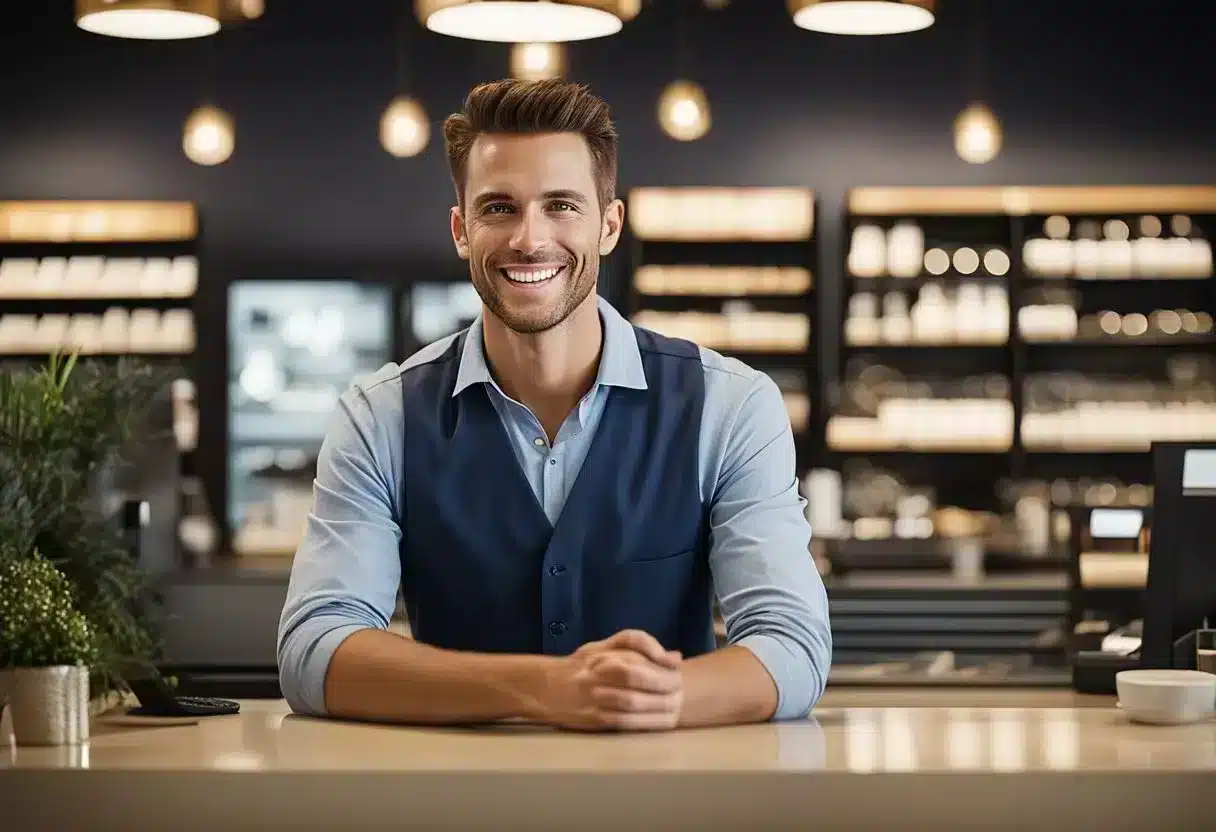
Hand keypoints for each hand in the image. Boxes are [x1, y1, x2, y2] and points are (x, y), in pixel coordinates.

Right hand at [539, 629, 683, 731]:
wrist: (545, 689)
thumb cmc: (581, 666)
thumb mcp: (604, 646)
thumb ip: (638, 645)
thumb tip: (675, 657)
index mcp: (600, 653)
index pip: (634, 644)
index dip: (660, 656)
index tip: (677, 666)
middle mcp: (594, 671)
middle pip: (634, 674)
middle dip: (663, 682)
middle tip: (679, 688)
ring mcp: (591, 696)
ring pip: (630, 700)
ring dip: (658, 705)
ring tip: (674, 705)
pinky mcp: (592, 719)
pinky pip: (623, 722)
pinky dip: (646, 721)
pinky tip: (660, 720)